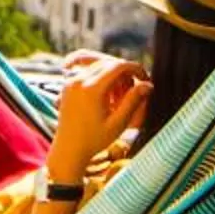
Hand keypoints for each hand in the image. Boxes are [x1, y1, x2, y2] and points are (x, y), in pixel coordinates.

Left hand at [47, 54, 147, 178]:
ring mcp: (71, 82)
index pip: (119, 66)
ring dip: (112, 74)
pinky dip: (99, 76)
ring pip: (97, 65)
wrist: (68, 150)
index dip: (135, 69)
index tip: (145, 79)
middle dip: (124, 72)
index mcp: (92, 89)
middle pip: (108, 63)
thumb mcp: (118, 123)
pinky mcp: (67, 86)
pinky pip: (86, 71)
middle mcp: (79, 80)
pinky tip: (106, 93)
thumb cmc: (94, 141)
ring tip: (119, 95)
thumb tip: (148, 84)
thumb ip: (133, 101)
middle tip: (133, 91)